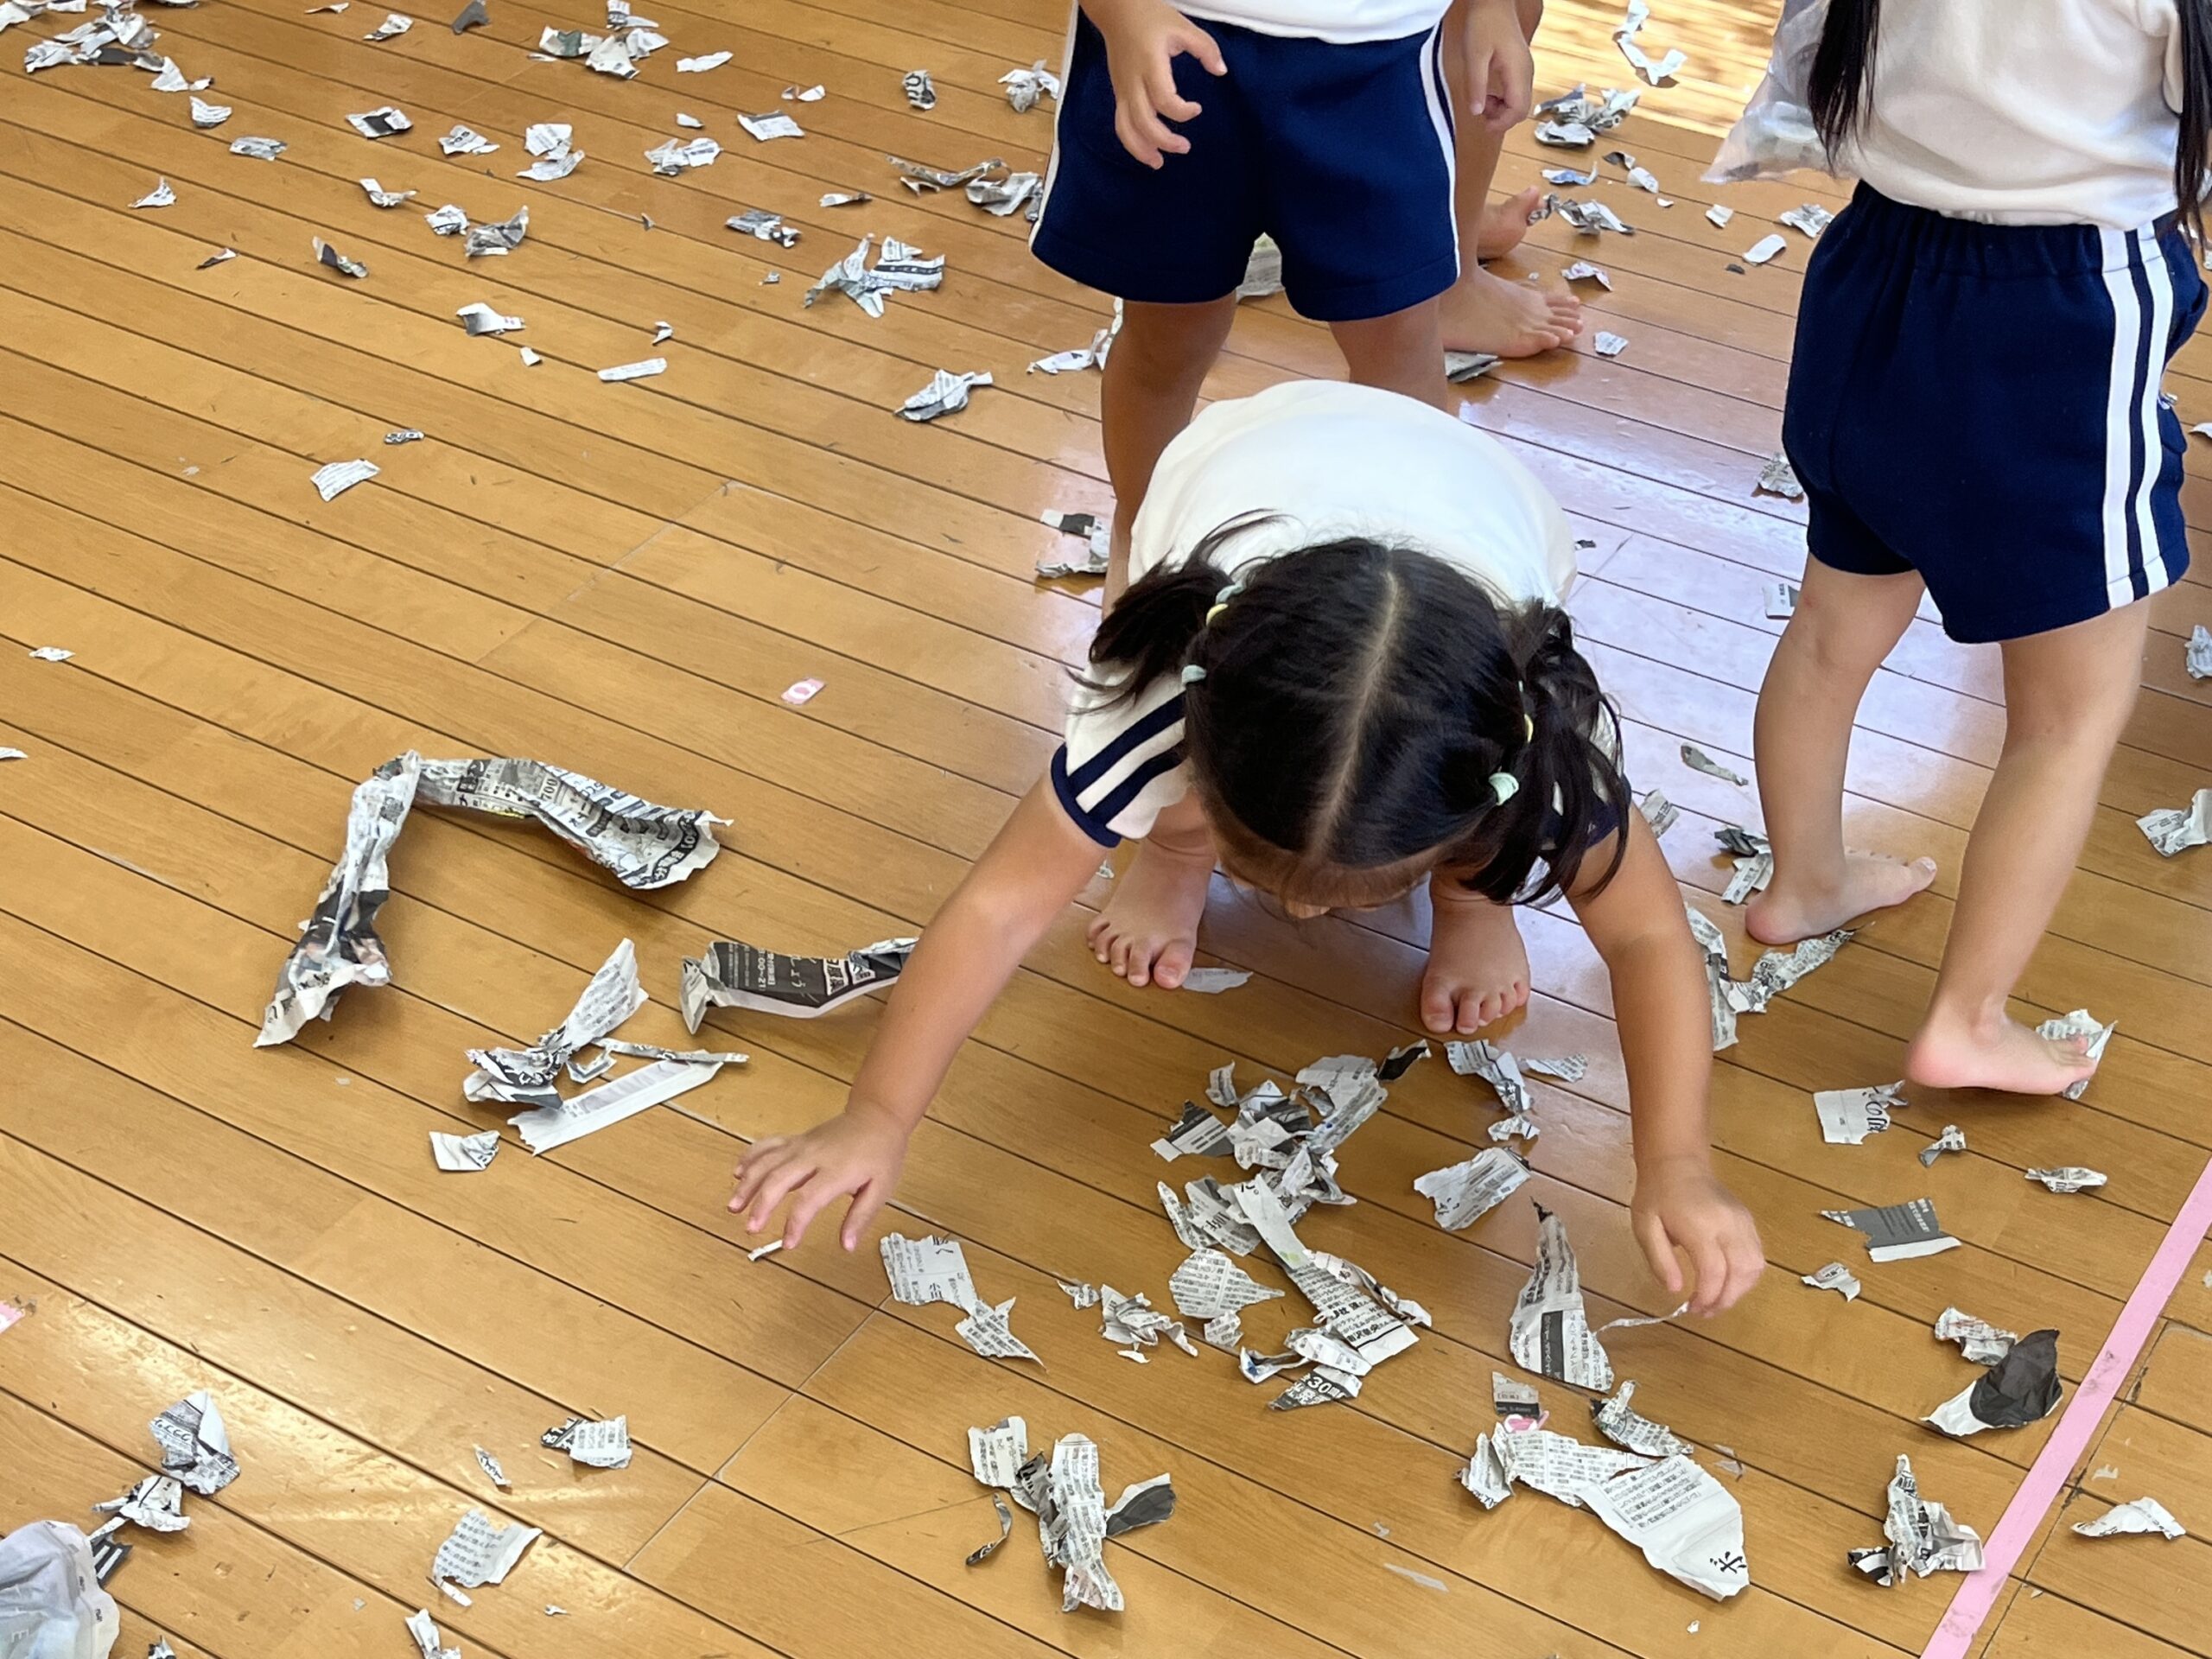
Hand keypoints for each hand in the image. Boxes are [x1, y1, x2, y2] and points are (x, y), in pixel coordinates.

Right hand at [730, 1102, 910, 1250]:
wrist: (877, 1116)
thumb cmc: (881, 1153)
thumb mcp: (881, 1188)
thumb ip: (861, 1217)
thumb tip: (847, 1245)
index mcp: (837, 1170)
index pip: (809, 1199)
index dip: (795, 1223)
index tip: (789, 1243)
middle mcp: (814, 1156)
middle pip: (779, 1179)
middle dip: (761, 1205)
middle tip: (751, 1228)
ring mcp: (802, 1145)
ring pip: (767, 1161)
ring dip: (748, 1183)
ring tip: (733, 1206)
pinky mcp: (796, 1140)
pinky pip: (768, 1145)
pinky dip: (750, 1157)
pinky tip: (738, 1172)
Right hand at [1086, 0, 1227, 166]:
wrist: (1117, 11)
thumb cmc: (1151, 17)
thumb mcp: (1183, 27)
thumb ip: (1205, 49)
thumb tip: (1220, 72)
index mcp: (1150, 64)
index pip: (1163, 99)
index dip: (1182, 111)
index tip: (1197, 108)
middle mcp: (1132, 81)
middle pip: (1143, 121)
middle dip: (1163, 140)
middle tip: (1185, 147)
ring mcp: (1122, 89)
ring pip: (1126, 128)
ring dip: (1141, 150)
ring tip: (1159, 163)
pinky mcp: (1118, 93)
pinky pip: (1120, 124)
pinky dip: (1131, 142)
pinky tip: (1146, 152)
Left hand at [1460, 0, 1532, 130]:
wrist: (1494, 3)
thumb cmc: (1484, 24)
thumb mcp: (1474, 56)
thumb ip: (1476, 86)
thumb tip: (1477, 112)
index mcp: (1518, 72)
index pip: (1518, 110)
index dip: (1502, 124)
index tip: (1484, 126)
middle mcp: (1526, 73)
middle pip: (1521, 110)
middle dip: (1501, 118)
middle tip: (1480, 112)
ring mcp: (1525, 70)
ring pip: (1519, 102)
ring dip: (1501, 109)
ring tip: (1482, 99)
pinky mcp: (1520, 68)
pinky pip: (1515, 92)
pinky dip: (1502, 99)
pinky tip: (1488, 91)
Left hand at [1630, 1157, 1763, 1315]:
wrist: (1678, 1163)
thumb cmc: (1657, 1195)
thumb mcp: (1644, 1226)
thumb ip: (1659, 1260)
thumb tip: (1675, 1290)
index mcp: (1700, 1225)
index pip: (1714, 1271)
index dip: (1707, 1297)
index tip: (1691, 1309)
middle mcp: (1728, 1224)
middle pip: (1741, 1273)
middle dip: (1725, 1300)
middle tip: (1705, 1312)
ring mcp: (1743, 1222)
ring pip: (1755, 1267)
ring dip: (1739, 1291)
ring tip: (1716, 1300)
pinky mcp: (1749, 1222)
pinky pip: (1757, 1256)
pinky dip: (1746, 1276)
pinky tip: (1727, 1282)